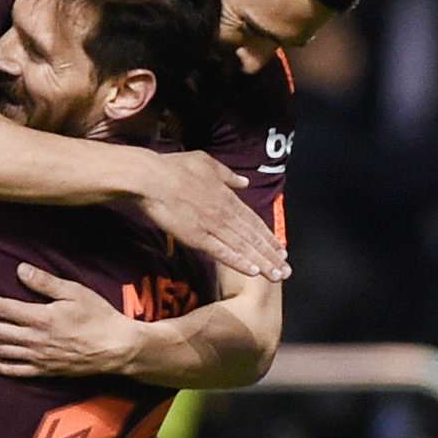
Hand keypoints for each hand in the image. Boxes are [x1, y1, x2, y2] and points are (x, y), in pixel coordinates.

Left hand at [0, 263, 142, 377]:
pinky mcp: (45, 370)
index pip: (0, 309)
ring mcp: (38, 358)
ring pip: (0, 351)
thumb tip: (20, 270)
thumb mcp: (74, 292)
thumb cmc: (98, 316)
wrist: (117, 348)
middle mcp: (33, 340)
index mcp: (39, 317)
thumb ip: (45, 282)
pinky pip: (14, 371)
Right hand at [135, 151, 287, 280]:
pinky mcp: (197, 237)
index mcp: (227, 196)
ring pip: (243, 247)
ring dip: (261, 263)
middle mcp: (225, 213)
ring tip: (276, 275)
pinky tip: (252, 272)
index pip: (254, 221)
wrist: (151, 179)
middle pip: (253, 238)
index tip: (281, 249)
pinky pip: (221, 252)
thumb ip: (227, 175)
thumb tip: (244, 182)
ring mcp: (212, 226)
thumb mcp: (206, 162)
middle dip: (270, 255)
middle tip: (285, 270)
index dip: (268, 237)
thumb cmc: (175, 167)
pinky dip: (238, 262)